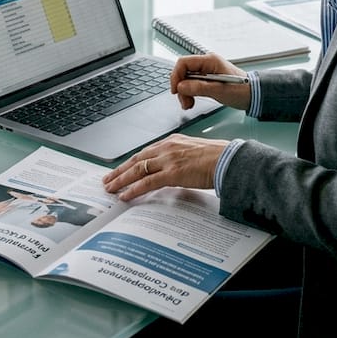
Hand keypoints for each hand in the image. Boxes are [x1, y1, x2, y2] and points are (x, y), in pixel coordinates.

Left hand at [102, 134, 228, 201]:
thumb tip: (176, 169)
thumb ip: (182, 158)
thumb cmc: (218, 157)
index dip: (131, 162)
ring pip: (137, 170)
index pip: (145, 152)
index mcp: (173, 141)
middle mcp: (167, 148)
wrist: (229, 159)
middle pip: (136, 159)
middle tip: (108, 179)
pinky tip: (125, 195)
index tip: (122, 169)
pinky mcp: (172, 173)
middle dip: (120, 171)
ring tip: (110, 188)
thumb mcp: (195, 152)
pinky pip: (147, 182)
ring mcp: (168, 160)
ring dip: (121, 180)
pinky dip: (134, 189)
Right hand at [170, 54, 249, 110]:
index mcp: (210, 60)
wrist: (252, 95)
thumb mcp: (219, 90)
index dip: (176, 76)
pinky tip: (192, 102)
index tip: (176, 90)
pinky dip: (189, 93)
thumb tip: (181, 86)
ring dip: (184, 93)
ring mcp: (206, 71)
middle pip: (183, 72)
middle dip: (181, 88)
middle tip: (185, 102)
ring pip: (186, 80)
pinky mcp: (206, 79)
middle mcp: (206, 63)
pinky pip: (192, 84)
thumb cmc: (241, 90)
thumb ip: (199, 87)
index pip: (184, 62)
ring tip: (189, 104)